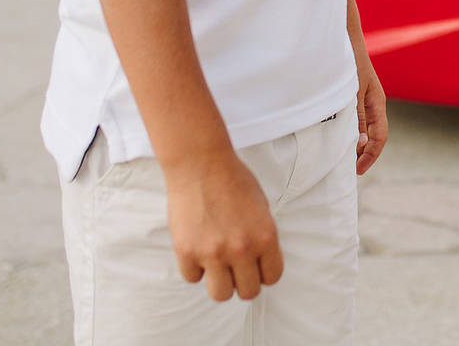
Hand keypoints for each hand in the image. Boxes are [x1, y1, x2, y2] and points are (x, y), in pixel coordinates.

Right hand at [164, 152, 282, 301]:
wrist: (202, 165)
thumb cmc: (233, 181)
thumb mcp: (262, 208)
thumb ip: (261, 237)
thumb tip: (260, 262)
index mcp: (266, 236)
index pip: (272, 277)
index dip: (264, 273)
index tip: (256, 267)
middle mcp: (242, 249)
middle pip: (248, 292)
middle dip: (243, 282)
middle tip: (236, 269)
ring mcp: (213, 253)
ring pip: (220, 294)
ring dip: (219, 282)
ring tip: (216, 265)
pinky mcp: (187, 252)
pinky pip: (192, 278)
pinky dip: (194, 268)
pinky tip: (197, 248)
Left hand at [354, 43, 387, 175]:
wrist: (343, 38)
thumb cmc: (348, 63)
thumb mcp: (351, 92)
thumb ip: (357, 117)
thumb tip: (362, 142)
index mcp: (377, 103)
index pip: (380, 136)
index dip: (370, 155)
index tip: (357, 170)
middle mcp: (374, 103)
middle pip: (374, 135)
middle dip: (364, 153)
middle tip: (349, 168)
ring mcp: (365, 99)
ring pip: (365, 128)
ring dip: (356, 143)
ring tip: (342, 156)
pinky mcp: (354, 95)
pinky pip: (356, 119)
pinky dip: (350, 132)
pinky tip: (337, 135)